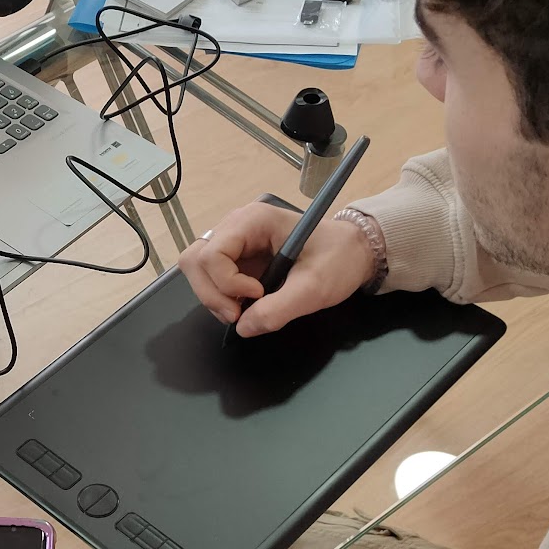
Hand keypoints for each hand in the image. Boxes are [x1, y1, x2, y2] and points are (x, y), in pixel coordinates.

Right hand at [179, 202, 375, 337]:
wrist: (353, 252)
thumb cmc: (338, 258)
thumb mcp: (315, 288)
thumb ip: (278, 309)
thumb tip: (243, 328)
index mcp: (254, 220)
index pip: (212, 253)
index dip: (226, 282)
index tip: (257, 295)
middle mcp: (236, 227)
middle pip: (195, 260)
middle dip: (212, 293)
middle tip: (238, 313)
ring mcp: (233, 242)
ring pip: (197, 270)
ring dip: (213, 297)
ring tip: (241, 311)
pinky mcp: (235, 259)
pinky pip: (211, 279)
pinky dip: (220, 297)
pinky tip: (244, 305)